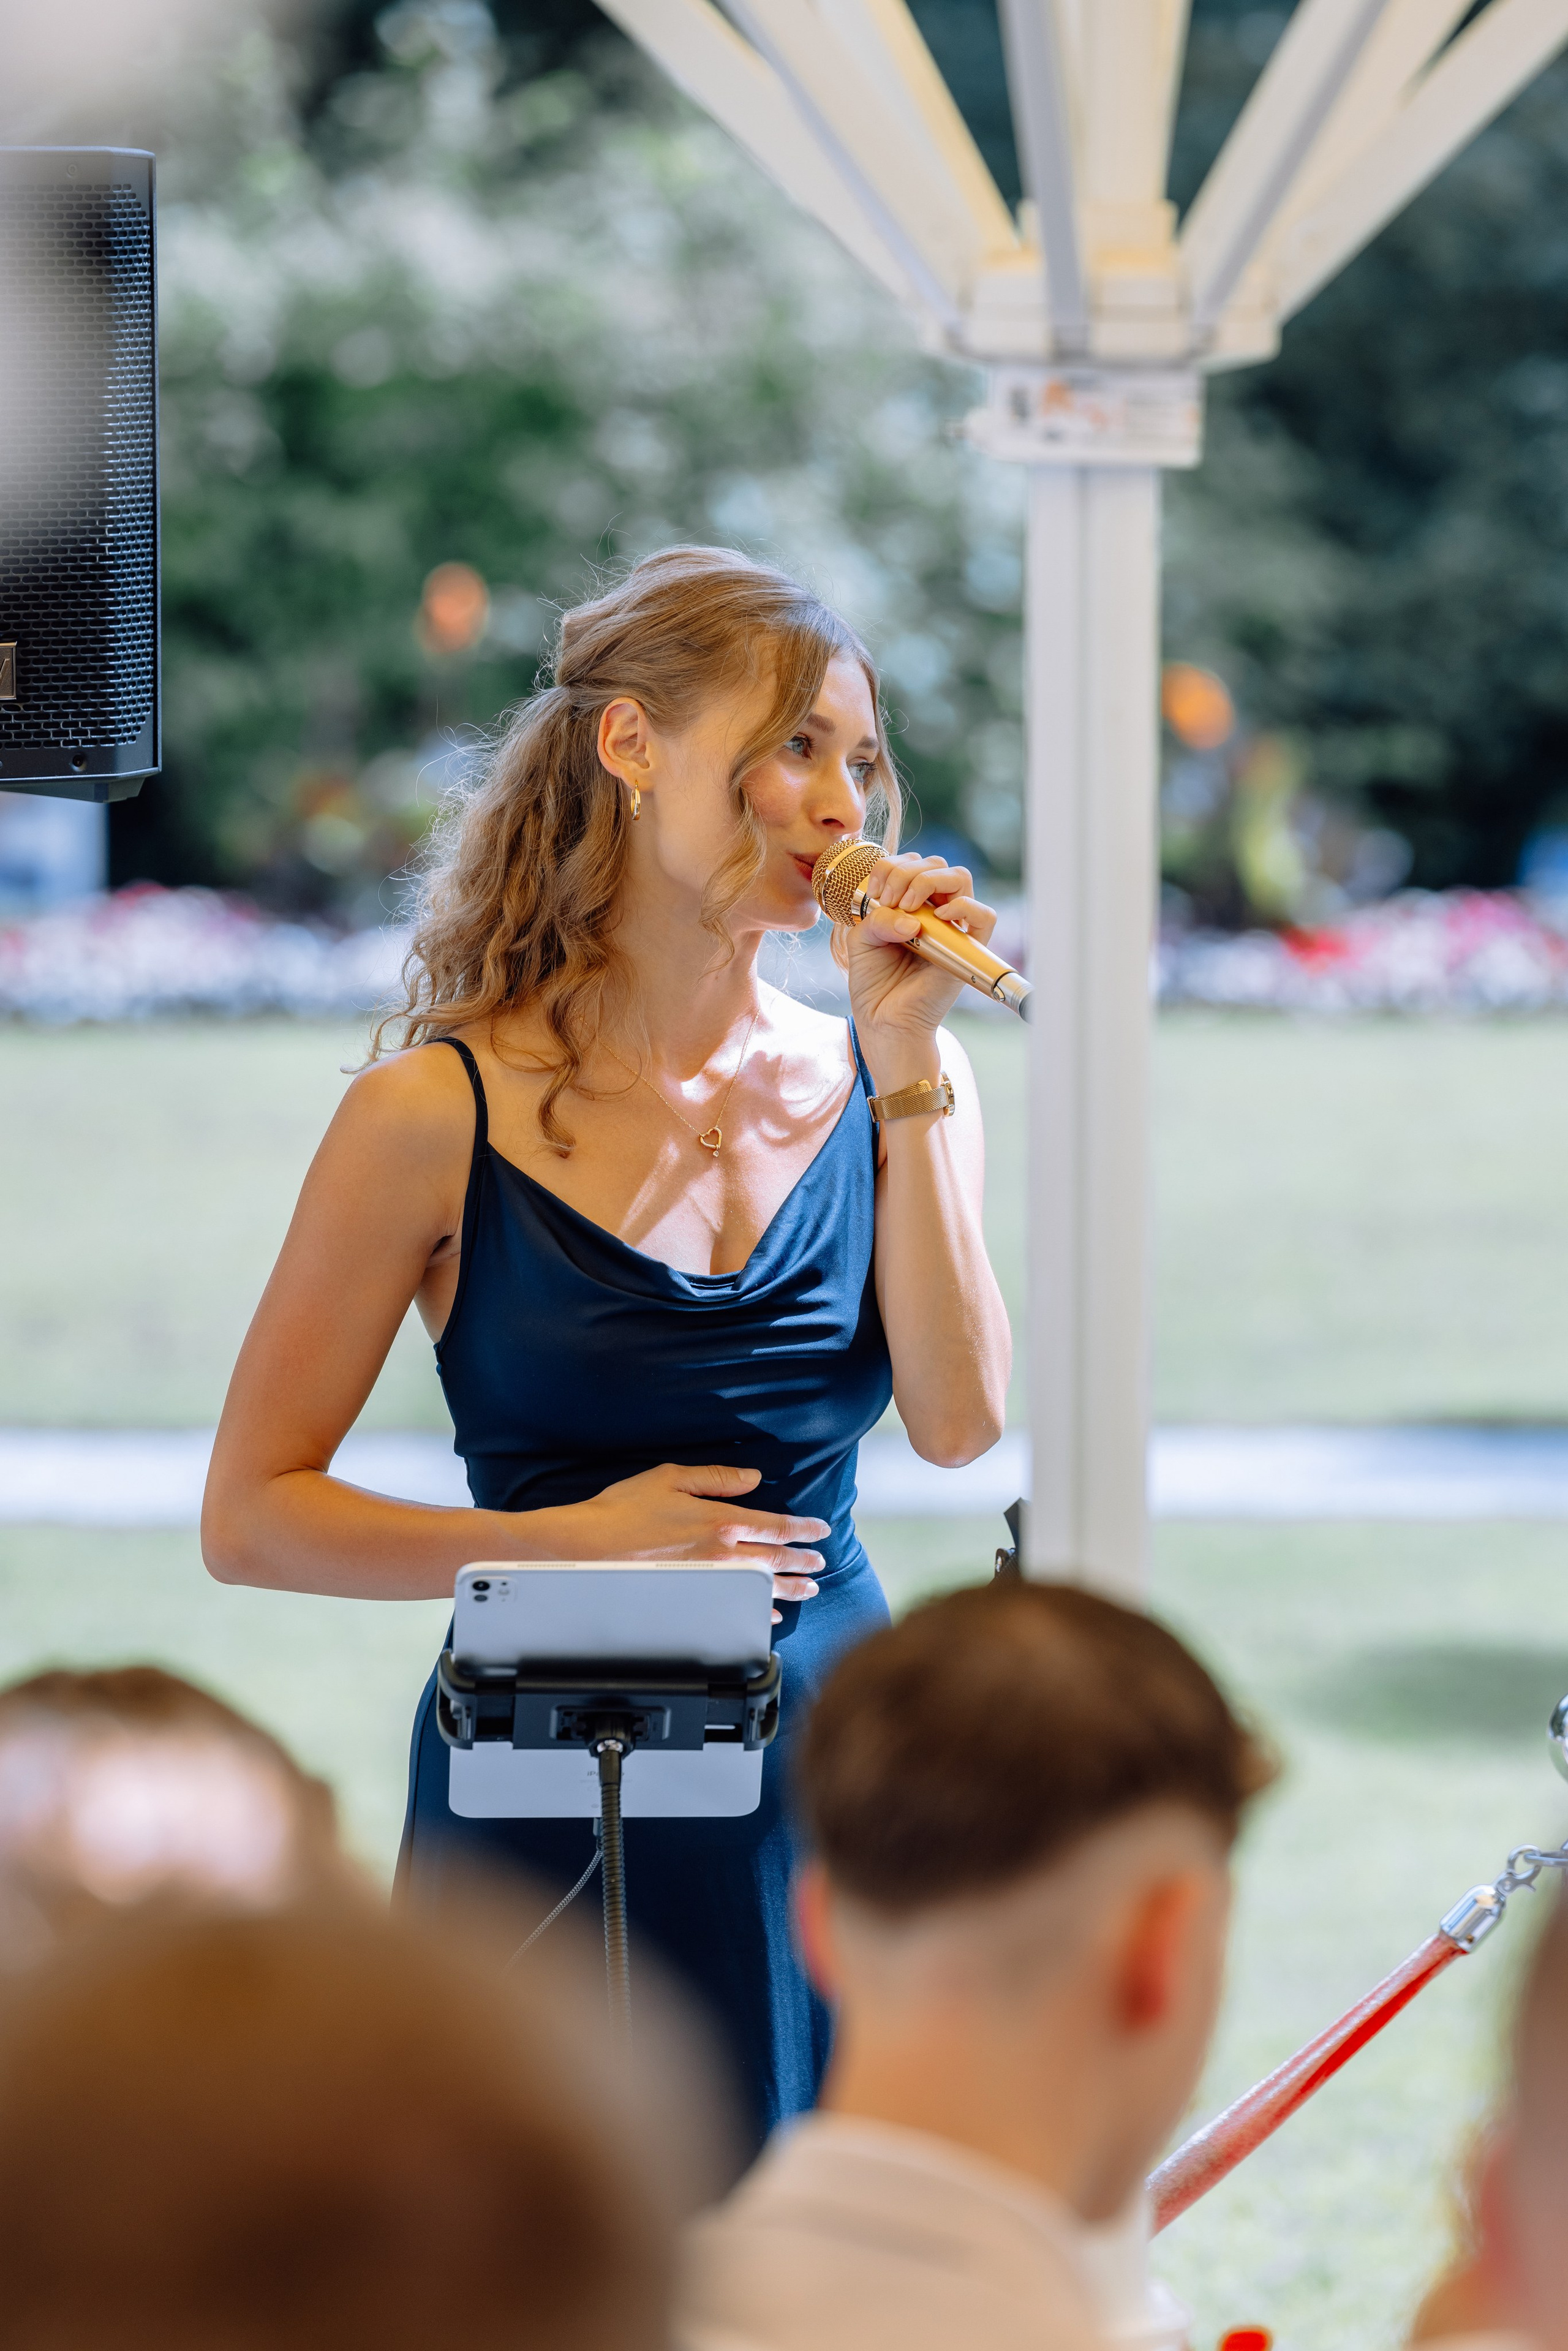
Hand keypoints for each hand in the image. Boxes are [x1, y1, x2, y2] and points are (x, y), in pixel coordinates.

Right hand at [564, 1462, 825, 1622]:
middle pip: (775, 1559)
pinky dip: (759, 1612)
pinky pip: (736, 1608)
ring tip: (809, 1589)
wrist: (589, 1547)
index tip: (821, 1530)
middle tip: (821, 1564)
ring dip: (791, 1588)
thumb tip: (753, 1478)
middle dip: (804, 1561)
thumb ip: (718, 1478)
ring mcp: (709, 1580)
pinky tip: (770, 1614)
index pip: (775, 1525)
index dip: (803, 1528)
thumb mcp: (672, 1477)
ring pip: (762, 1586)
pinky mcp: (694, 1598)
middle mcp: (721, 1553)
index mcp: (721, 1520)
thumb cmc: (624, 1509)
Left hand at [844, 852, 998, 1047]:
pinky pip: (984, 915)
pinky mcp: (968, 949)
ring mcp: (953, 927)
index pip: (914, 862)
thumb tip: (910, 916)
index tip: (874, 893)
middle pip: (936, 863)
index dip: (891, 867)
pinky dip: (964, 907)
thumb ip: (877, 915)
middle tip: (888, 899)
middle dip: (905, 872)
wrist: (883, 1020)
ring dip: (928, 881)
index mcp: (911, 903)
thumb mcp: (862, 938)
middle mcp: (935, 911)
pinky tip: (938, 917)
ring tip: (907, 905)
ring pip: (960, 878)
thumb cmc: (875, 982)